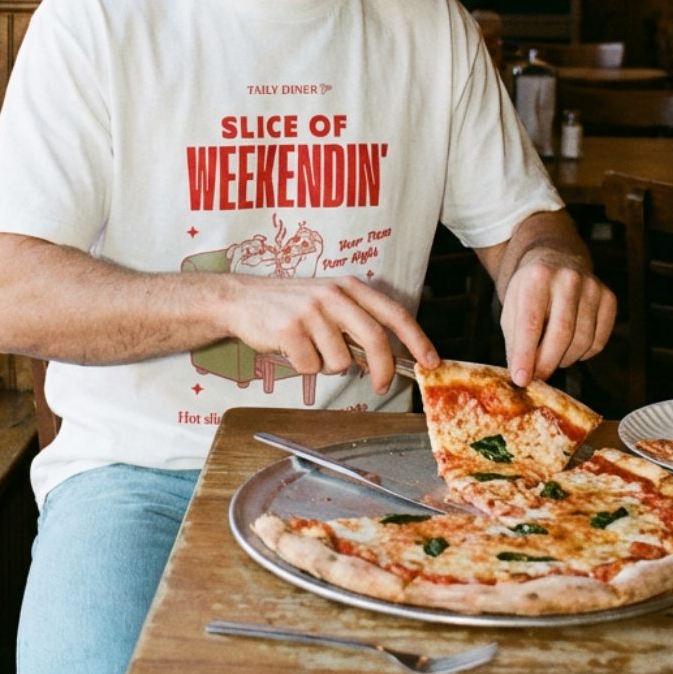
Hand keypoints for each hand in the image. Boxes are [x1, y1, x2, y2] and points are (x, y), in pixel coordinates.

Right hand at [224, 275, 438, 395]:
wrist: (242, 299)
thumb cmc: (289, 305)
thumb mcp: (328, 304)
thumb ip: (355, 324)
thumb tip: (382, 359)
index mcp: (348, 286)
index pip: (393, 313)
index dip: (417, 339)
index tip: (431, 361)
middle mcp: (333, 295)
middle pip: (375, 339)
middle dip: (383, 370)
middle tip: (382, 387)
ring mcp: (311, 311)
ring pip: (340, 361)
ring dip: (328, 366)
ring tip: (309, 349)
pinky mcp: (290, 329)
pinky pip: (312, 367)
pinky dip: (303, 367)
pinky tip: (291, 350)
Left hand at [499, 251, 615, 386]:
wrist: (556, 259)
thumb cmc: (530, 290)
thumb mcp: (512, 306)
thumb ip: (515, 339)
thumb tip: (522, 376)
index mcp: (537, 277)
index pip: (531, 323)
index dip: (525, 355)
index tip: (521, 379)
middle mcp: (568, 278)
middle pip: (561, 334)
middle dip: (547, 363)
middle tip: (537, 378)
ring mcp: (592, 287)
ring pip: (582, 341)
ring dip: (564, 359)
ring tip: (551, 356)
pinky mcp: (609, 298)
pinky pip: (599, 341)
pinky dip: (583, 354)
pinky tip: (570, 346)